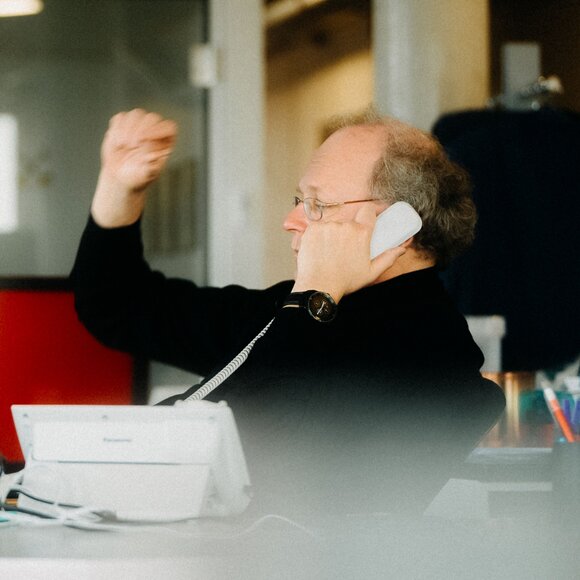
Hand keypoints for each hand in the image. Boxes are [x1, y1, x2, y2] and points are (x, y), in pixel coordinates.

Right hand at [92, 109, 176, 226]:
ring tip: (124, 146)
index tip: (145, 140)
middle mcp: (154, 132)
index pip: (169, 127)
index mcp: (165, 143)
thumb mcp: (146, 175)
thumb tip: (151, 154)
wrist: (120, 177)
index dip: (158, 130)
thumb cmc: (137, 177)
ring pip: (136, 114)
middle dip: (140, 130)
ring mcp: (139, 126)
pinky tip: (117, 144)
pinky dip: (117, 129)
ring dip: (128, 129)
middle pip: (152, 118)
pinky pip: (121, 117)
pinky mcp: (124, 124)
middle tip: (133, 145)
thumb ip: (151, 165)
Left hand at [292, 204, 405, 301]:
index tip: (372, 214)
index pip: (368, 210)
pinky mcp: (311, 230)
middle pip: (349, 221)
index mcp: (361, 233)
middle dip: (349, 231)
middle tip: (346, 247)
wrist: (319, 286)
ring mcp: (326, 226)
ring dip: (334, 234)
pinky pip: (318, 228)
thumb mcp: (371, 272)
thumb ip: (388, 258)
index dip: (371, 210)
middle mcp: (344, 225)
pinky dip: (320, 236)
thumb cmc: (345, 281)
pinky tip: (320, 250)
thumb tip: (401, 249)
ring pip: (333, 225)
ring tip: (331, 252)